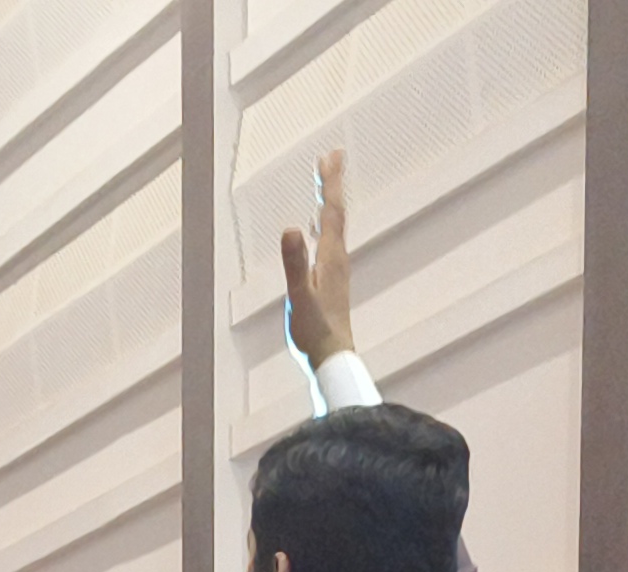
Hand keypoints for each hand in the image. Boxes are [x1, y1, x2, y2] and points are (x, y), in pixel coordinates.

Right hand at [280, 145, 355, 366]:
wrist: (332, 359)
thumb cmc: (314, 333)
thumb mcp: (298, 297)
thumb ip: (294, 263)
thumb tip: (290, 228)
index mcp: (330, 258)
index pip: (331, 212)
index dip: (330, 183)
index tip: (330, 155)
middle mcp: (338, 259)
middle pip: (337, 213)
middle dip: (332, 184)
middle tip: (332, 156)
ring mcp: (336, 270)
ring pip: (335, 226)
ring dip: (329, 202)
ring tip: (325, 183)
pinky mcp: (331, 281)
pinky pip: (329, 242)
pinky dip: (324, 226)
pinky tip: (316, 228)